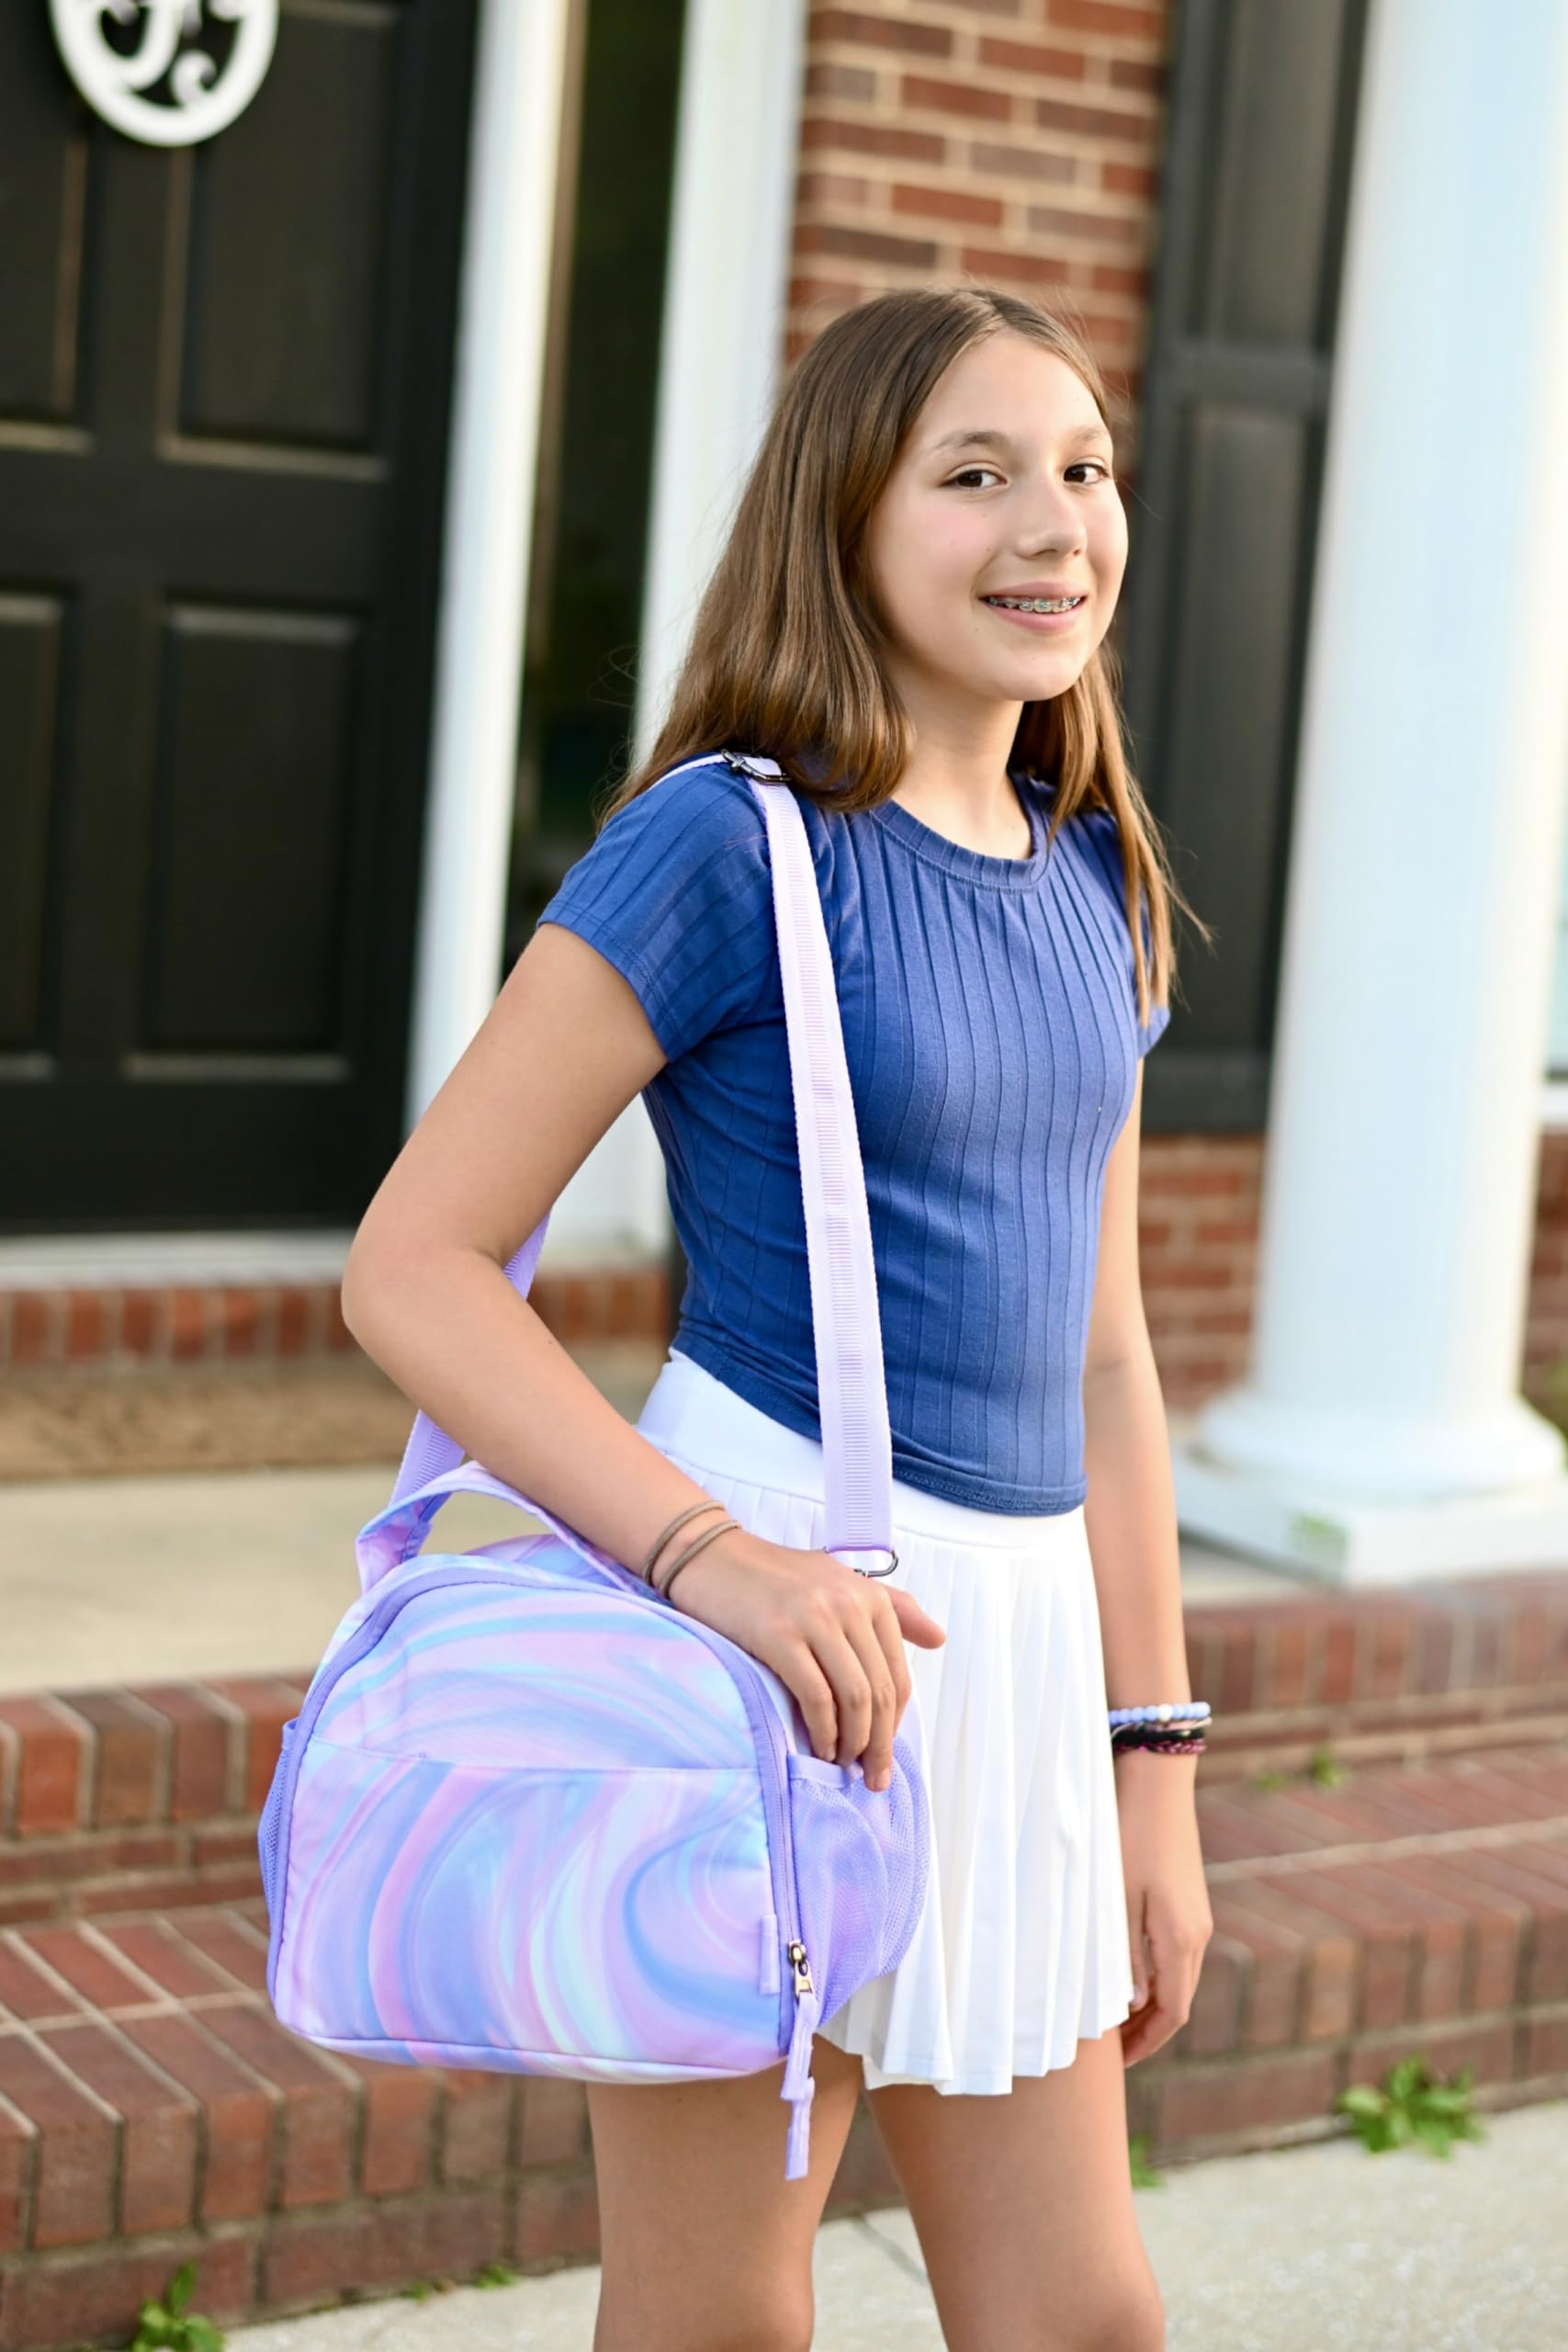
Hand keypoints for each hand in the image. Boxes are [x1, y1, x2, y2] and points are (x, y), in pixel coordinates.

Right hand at [663, 1527, 944, 1791]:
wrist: (711, 1557)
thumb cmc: (774, 1576)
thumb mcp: (839, 1581)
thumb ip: (892, 1608)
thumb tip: (940, 1638)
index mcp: (869, 1595)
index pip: (897, 1675)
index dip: (894, 1724)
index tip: (883, 1755)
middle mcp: (848, 1604)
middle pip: (879, 1692)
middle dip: (879, 1744)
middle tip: (871, 1778)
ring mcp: (813, 1618)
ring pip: (853, 1699)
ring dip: (854, 1743)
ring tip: (843, 1765)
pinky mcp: (778, 1635)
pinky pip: (815, 1697)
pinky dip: (822, 1731)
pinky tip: (818, 1748)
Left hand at [1113, 1748, 1212, 2064]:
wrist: (1158, 1784)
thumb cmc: (1129, 1837)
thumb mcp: (1117, 1900)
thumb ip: (1125, 1955)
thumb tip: (1134, 2003)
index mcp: (1180, 1939)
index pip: (1172, 2013)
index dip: (1147, 2043)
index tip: (1119, 2063)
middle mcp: (1198, 1935)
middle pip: (1180, 2002)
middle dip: (1149, 2031)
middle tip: (1113, 2051)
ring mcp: (1198, 1918)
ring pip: (1180, 1979)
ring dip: (1153, 2004)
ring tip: (1116, 2020)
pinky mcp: (1190, 1902)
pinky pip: (1178, 1955)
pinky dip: (1158, 1977)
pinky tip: (1130, 1976)